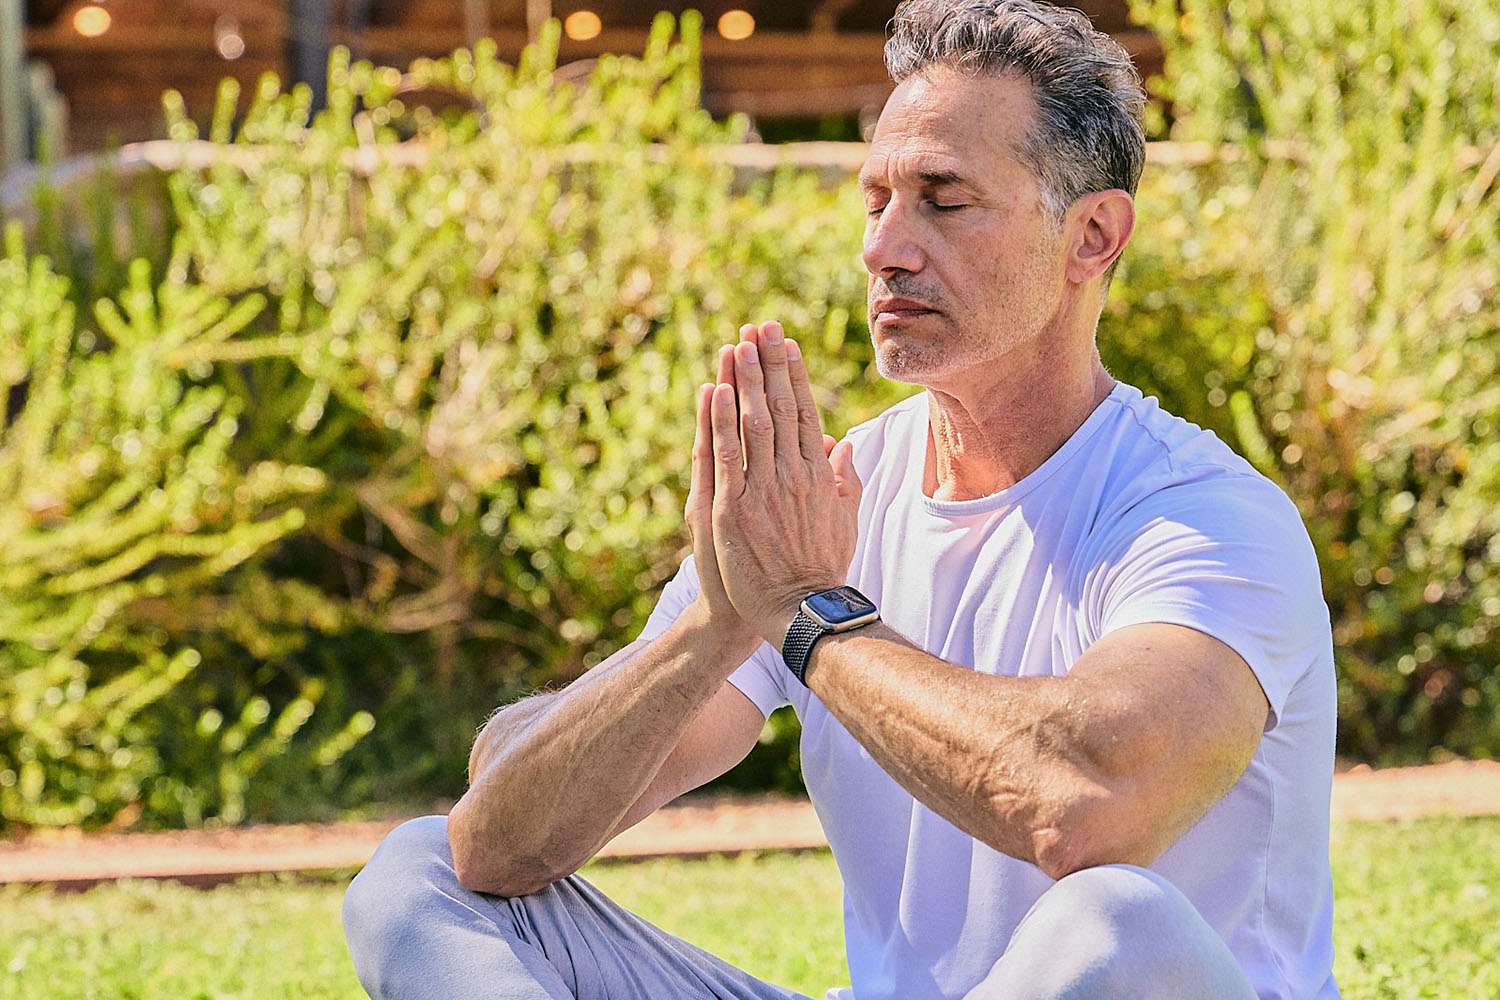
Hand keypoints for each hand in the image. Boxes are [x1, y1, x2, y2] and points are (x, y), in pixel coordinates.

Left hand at [708, 320, 862, 648]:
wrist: (800, 611)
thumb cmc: (822, 569)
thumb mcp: (845, 521)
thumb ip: (845, 481)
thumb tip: (844, 446)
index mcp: (818, 475)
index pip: (805, 413)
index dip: (795, 376)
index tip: (787, 344)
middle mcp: (793, 475)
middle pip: (781, 407)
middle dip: (770, 364)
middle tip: (761, 326)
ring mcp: (762, 491)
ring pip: (754, 423)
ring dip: (745, 381)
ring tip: (737, 344)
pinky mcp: (733, 509)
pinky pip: (726, 457)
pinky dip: (720, 422)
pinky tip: (714, 393)